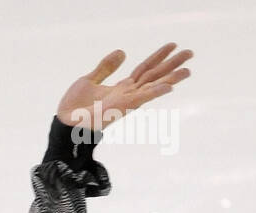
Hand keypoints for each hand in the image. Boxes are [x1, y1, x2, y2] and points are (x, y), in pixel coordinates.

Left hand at [56, 42, 192, 133]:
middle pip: (154, 75)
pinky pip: (142, 98)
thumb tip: (123, 52)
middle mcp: (127, 94)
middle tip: (191, 53)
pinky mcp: (122, 108)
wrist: (64, 125)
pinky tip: (169, 86)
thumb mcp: (90, 79)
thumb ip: (106, 66)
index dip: (158, 56)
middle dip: (172, 64)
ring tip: (188, 70)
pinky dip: (155, 92)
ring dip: (172, 78)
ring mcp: (126, 102)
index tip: (172, 44)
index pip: (144, 69)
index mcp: (121, 88)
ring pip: (153, 86)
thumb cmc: (74, 107)